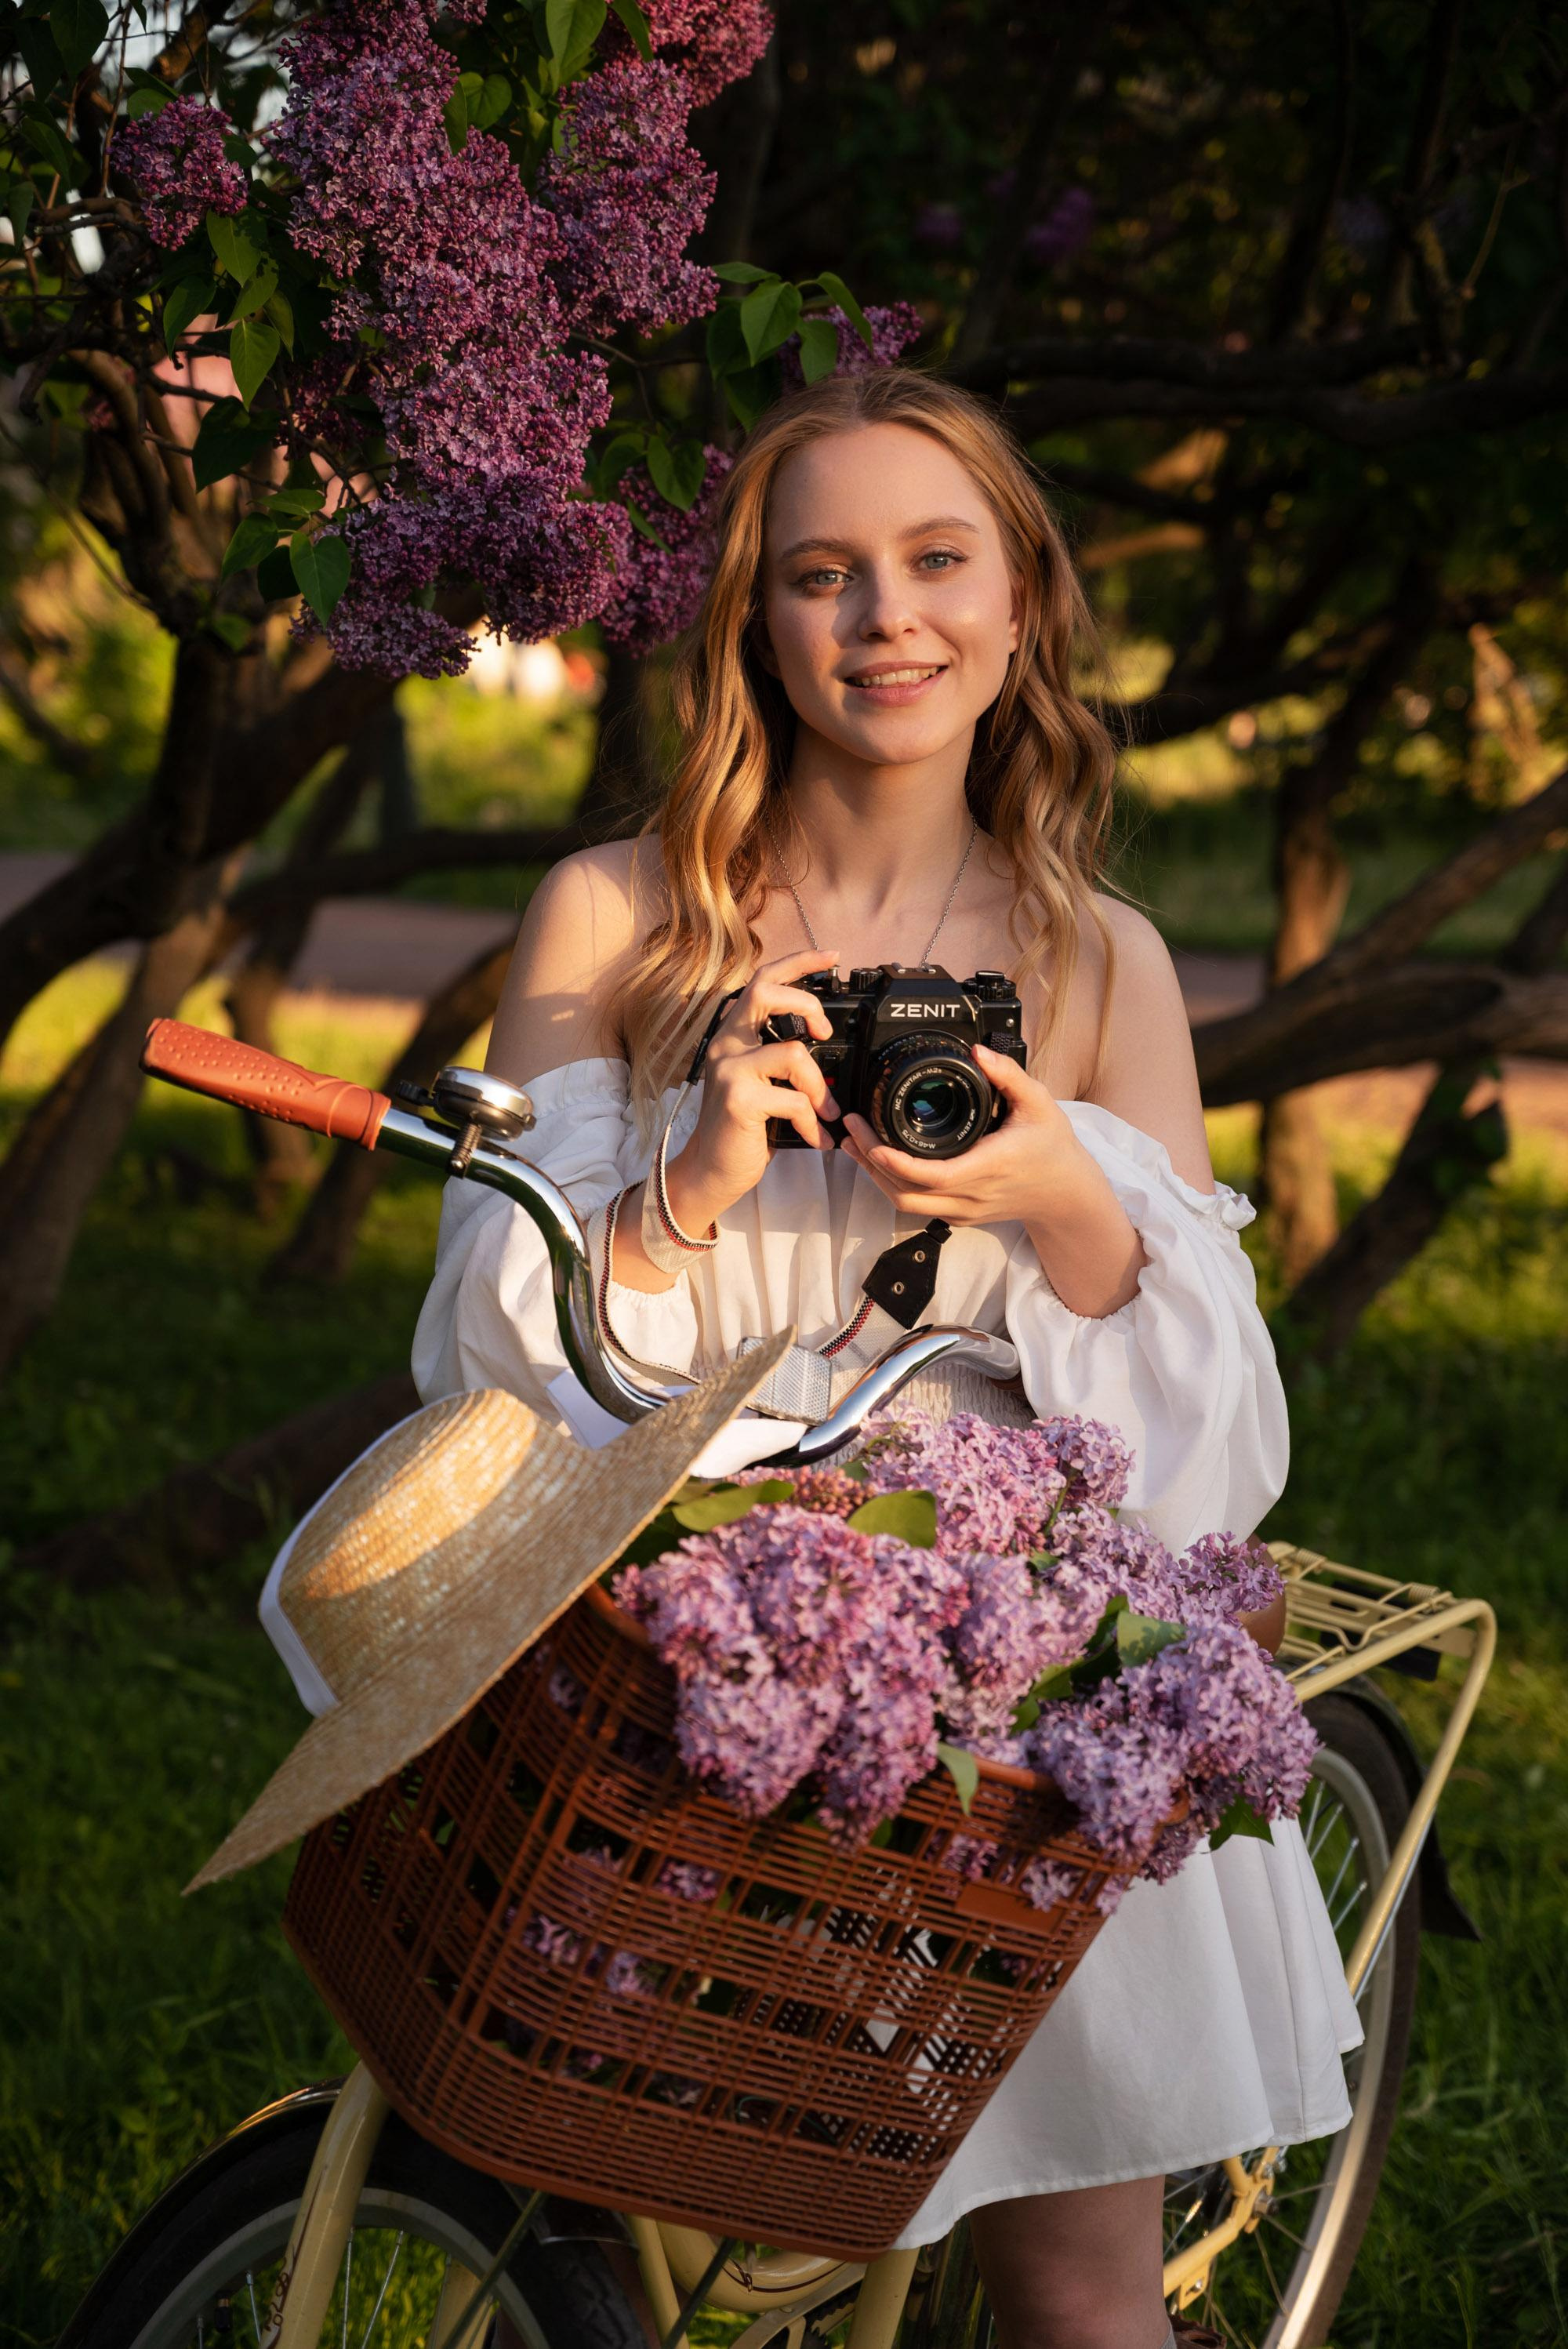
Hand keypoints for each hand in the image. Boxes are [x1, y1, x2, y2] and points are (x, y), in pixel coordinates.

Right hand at [662, 948, 843, 1234]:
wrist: (711, 1170)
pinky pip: (793, 1100)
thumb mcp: (762, 1083)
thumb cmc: (742, 1128)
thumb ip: (782, 1058)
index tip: (832, 957)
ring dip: (820, 1086)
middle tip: (825, 1033)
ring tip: (826, 1111)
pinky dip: (812, 1123)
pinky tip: (815, 1139)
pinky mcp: (739, 1100)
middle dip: (807, 1004)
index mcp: (734, 1035)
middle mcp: (726, 1045)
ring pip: (794, 1053)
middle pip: (765, 992)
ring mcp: (730, 1070)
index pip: (763, 981)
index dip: (798, 962)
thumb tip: (826, 1045)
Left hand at [839, 1043, 1078, 1226]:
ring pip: (906, 1204)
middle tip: (851, 1129)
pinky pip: (917, 1206)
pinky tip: (880, 1162)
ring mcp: (964, 1210)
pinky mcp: (960, 1217)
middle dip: (870, 1163)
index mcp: (989, 1166)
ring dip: (875, 1177)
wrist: (1065, 1194)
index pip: (933, 1175)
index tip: (870, 1141)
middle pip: (906, 1192)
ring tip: (855, 1144)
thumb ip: (1009, 1074)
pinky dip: (893, 1186)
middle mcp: (972, 1194)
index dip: (895, 1162)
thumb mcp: (1039, 1103)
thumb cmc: (1053, 1148)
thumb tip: (979, 1050)